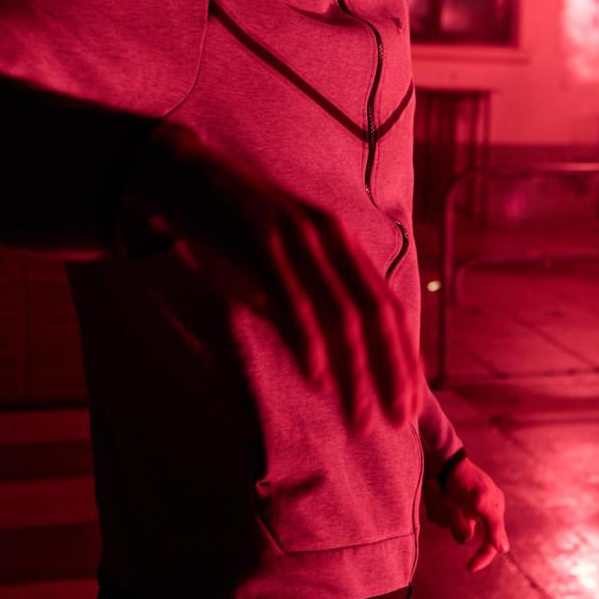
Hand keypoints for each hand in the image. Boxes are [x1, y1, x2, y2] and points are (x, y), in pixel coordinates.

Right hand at [117, 123, 418, 432]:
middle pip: (378, 314)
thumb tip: (332, 365)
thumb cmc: (236, 233)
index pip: (389, 308)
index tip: (411, 407)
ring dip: (356, 371)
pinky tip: (319, 378)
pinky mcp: (264, 238)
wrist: (187, 177)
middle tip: (398, 420)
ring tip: (360, 417)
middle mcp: (333, 239)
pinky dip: (310, 339)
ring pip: (342, 313)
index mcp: (345, 246)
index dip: (404, 359)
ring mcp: (300, 237)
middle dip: (393, 372)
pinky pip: (294, 297)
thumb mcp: (283, 269)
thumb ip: (310, 306)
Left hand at [426, 457, 509, 572]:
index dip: (483, 557)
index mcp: (492, 509)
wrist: (440, 458)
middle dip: (454, 519)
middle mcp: (476, 512)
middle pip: (462, 534)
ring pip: (446, 526)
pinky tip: (435, 490)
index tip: (469, 567)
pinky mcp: (444, 506)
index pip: (491, 543)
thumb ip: (494, 526)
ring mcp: (459, 509)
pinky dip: (433, 506)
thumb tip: (503, 550)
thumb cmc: (464, 477)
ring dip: (441, 509)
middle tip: (450, 501)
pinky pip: (436, 517)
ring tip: (440, 492)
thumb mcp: (482, 501)